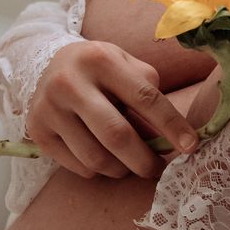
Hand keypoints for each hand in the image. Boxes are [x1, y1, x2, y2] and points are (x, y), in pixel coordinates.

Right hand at [26, 40, 201, 179]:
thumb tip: (174, 135)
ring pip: (96, 158)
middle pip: (116, 135)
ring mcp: (49, 108)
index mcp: (100, 60)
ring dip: (122, 169)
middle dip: (145, 160)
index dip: (171, 125)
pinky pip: (78, 166)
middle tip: (157, 169)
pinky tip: (103, 157)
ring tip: (130, 164)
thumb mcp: (125, 65)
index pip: (144, 97)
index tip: (191, 146)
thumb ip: (148, 92)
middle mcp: (70, 82)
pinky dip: (98, 170)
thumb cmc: (98, 69)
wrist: (46, 66)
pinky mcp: (38, 131)